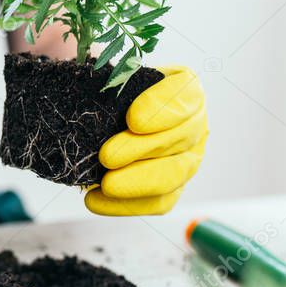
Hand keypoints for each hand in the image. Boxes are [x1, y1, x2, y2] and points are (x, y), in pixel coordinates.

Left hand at [85, 66, 206, 215]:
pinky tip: (96, 201)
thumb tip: (91, 96)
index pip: (186, 94)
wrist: (105, 119)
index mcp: (185, 89)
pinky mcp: (173, 188)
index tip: (133, 119)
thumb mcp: (114, 81)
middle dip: (142, 149)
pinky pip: (158, 202)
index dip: (162, 108)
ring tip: (106, 185)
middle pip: (180, 138)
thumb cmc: (112, 95)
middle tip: (107, 157)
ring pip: (175, 174)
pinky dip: (126, 205)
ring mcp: (189, 158)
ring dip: (138, 181)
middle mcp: (194, 124)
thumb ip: (113, 84)